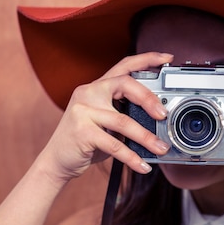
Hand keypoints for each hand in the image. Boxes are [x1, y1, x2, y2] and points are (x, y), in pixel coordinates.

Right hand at [37, 52, 173, 186]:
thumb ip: (125, 115)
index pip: (124, 66)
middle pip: (125, 84)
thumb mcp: (105, 123)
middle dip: (149, 98)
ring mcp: (83, 111)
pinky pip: (115, 145)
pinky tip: (143, 166)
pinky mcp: (82, 132)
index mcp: (96, 87)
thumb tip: (158, 123)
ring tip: (161, 148)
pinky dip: (132, 158)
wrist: (56, 161)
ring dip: (147, 138)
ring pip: (124, 121)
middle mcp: (88, 93)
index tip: (167, 58)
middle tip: (164, 115)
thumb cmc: (85, 142)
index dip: (147, 59)